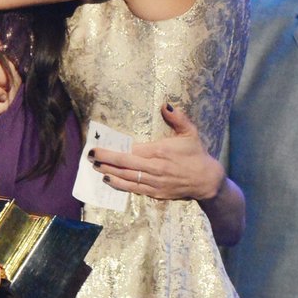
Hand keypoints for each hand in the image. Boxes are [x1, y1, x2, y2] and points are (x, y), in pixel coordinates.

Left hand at [89, 104, 223, 199]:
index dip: (114, 148)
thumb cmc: (196, 154)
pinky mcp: (156, 193)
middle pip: (125, 163)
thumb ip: (177, 118)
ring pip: (127, 177)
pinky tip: (109, 180)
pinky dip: (120, 184)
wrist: (206, 180)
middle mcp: (155, 168)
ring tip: (95, 166)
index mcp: (160, 151)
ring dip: (109, 171)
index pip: (132, 149)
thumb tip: (165, 104)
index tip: (100, 145)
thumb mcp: (190, 132)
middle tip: (90, 155)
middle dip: (105, 159)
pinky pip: (134, 189)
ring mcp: (155, 182)